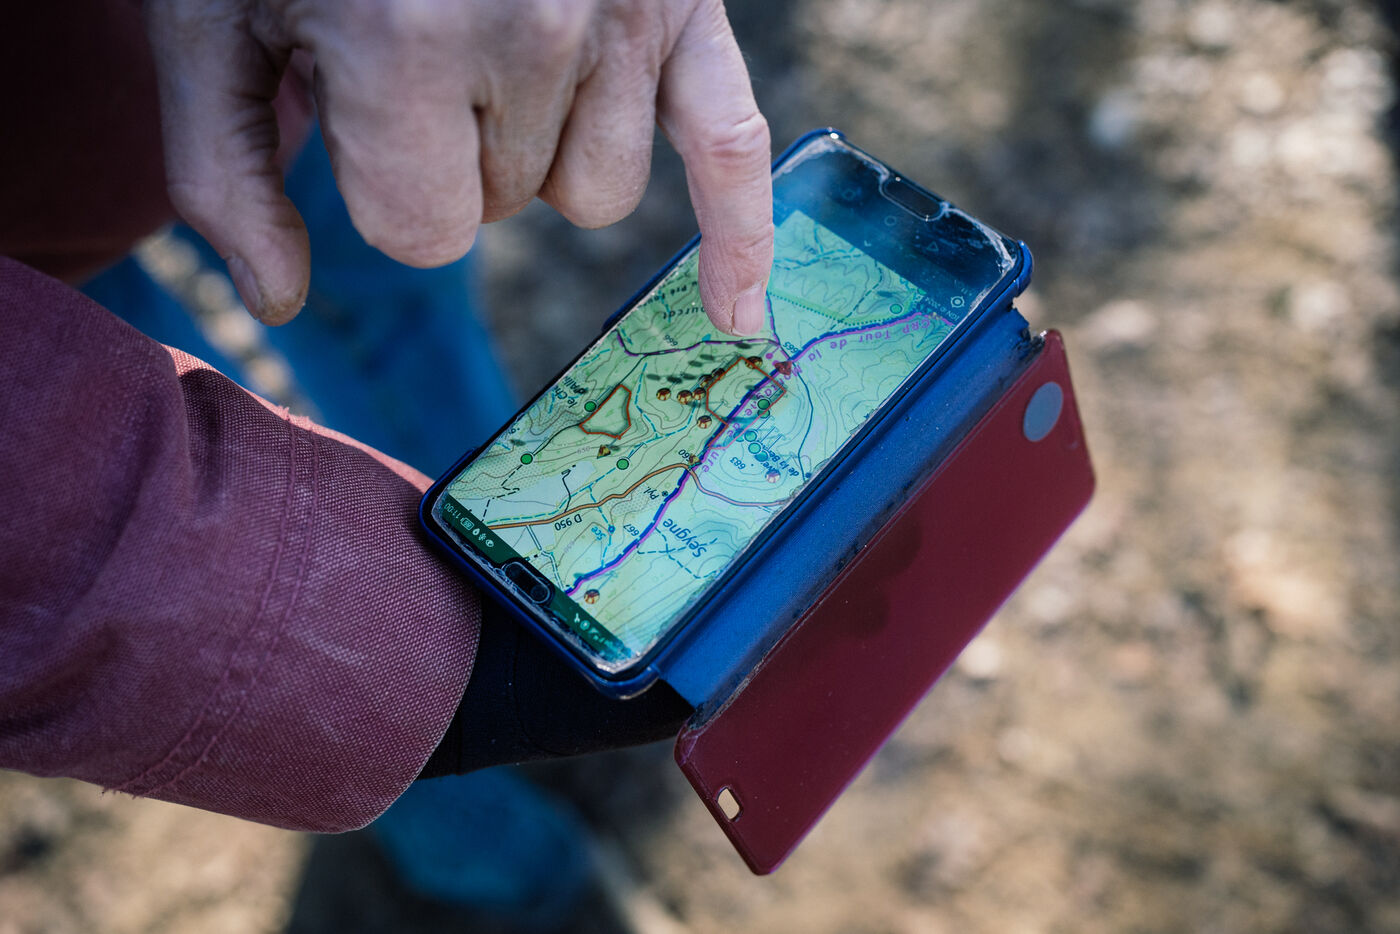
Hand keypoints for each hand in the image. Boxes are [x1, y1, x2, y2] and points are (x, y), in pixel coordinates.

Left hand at [144, 0, 773, 333]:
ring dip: (547, 155)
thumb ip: (225, 171)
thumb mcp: (216, 29)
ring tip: (504, 55)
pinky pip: (731, 141)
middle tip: (424, 51)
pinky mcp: (680, 3)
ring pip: (597, 190)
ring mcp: (621, 14)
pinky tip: (737, 309)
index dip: (382, 189)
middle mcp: (533, 33)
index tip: (360, 108)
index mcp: (409, 48)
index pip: (425, 232)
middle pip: (508, 207)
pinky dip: (739, 232)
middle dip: (455, 156)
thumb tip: (278, 302)